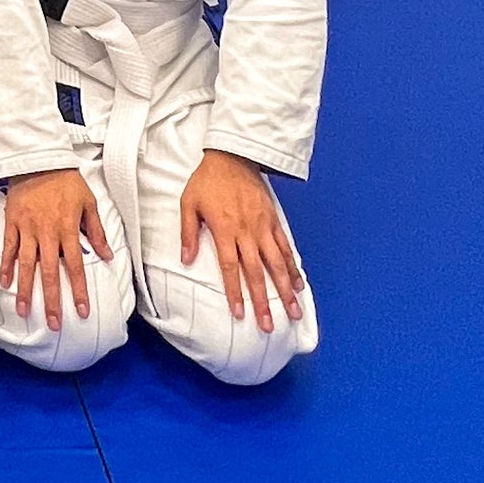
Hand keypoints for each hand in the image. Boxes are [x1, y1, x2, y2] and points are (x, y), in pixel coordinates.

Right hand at [0, 167, 111, 332]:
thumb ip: (96, 231)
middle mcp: (46, 232)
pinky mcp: (12, 222)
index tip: (81, 311)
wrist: (38, 159)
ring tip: (25, 312)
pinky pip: (8, 247)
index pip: (74, 266)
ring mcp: (27, 228)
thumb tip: (108, 257)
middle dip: (51, 300)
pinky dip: (6, 265)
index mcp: (67, 229)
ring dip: (26, 290)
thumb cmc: (67, 181)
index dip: (78, 290)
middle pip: (49, 272)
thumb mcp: (88, 203)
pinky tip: (5, 283)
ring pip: (26, 264)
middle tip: (53, 324)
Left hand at [179, 149, 304, 334]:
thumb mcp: (188, 203)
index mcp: (225, 229)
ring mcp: (263, 227)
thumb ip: (188, 232)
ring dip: (285, 290)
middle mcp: (247, 232)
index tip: (240, 314)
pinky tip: (298, 284)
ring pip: (276, 264)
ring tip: (294, 312)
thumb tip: (185, 260)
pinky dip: (292, 267)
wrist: (233, 156)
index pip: (231, 267)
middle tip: (269, 325)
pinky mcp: (274, 221)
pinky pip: (285, 247)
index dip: (235, 292)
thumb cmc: (207, 181)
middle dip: (264, 301)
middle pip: (256, 272)